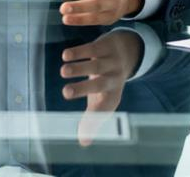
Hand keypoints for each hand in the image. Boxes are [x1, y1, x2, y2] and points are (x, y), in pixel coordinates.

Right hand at [60, 30, 142, 145]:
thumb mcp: (102, 99)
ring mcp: (110, 61)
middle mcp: (113, 79)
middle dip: (83, 88)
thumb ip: (92, 118)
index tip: (82, 134)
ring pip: (96, 65)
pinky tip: (66, 56)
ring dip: (80, 68)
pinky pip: (93, 48)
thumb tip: (83, 143)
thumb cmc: (107, 80)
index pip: (104, 109)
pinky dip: (80, 52)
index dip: (93, 120)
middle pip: (100, 84)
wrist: (126, 51)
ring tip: (63, 71)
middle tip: (65, 92)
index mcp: (112, 94)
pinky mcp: (105, 46)